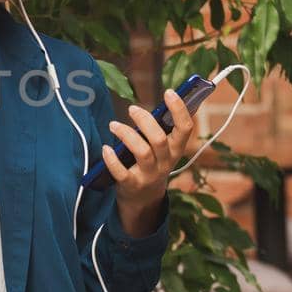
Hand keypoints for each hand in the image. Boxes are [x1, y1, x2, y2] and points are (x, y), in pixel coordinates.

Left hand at [100, 89, 195, 225]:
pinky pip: (122, 172)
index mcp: (177, 149)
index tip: (169, 92)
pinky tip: (106, 148)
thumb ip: (165, 127)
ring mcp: (150, 175)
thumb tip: (168, 98)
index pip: (185, 128)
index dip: (179, 109)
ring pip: (142, 152)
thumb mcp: (164, 148)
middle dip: (145, 121)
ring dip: (126, 135)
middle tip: (132, 109)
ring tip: (113, 125)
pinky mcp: (132, 185)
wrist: (144, 199)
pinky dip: (112, 160)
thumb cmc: (153, 163)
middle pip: (159, 139)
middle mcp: (166, 163)